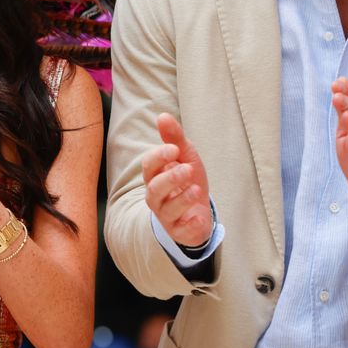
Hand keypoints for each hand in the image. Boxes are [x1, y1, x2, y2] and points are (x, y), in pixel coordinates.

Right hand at [142, 113, 212, 247]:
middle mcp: (156, 196)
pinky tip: (198, 216)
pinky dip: (190, 223)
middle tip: (188, 169)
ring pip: (167, 209)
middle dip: (170, 178)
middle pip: (155, 188)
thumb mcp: (185, 157)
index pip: (149, 166)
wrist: (199, 211)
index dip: (159, 157)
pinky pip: (182, 230)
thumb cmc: (188, 181)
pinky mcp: (179, 231)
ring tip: (196, 189)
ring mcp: (166, 215)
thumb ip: (175, 138)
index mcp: (155, 176)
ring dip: (182, 199)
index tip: (174, 149)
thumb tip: (162, 115)